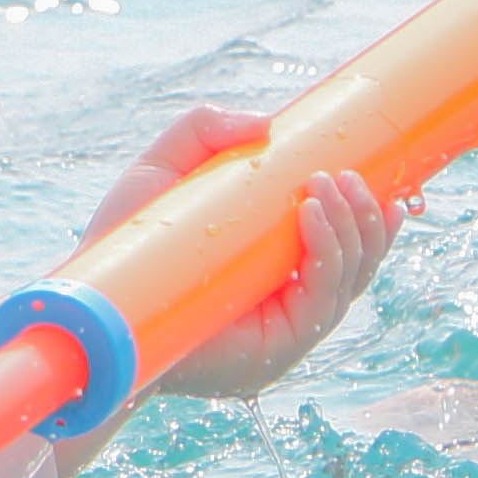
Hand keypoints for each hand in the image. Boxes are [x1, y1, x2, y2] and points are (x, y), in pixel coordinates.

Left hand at [77, 105, 403, 397]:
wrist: (91, 301)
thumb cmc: (125, 241)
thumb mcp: (166, 166)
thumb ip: (207, 129)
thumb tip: (266, 123)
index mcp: (278, 268)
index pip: (347, 246)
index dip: (375, 216)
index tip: (386, 177)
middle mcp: (290, 303)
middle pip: (360, 262)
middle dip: (366, 215)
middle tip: (345, 175)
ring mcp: (286, 333)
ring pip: (351, 279)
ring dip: (353, 227)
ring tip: (328, 184)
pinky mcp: (274, 354)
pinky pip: (322, 304)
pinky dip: (329, 256)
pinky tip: (311, 215)